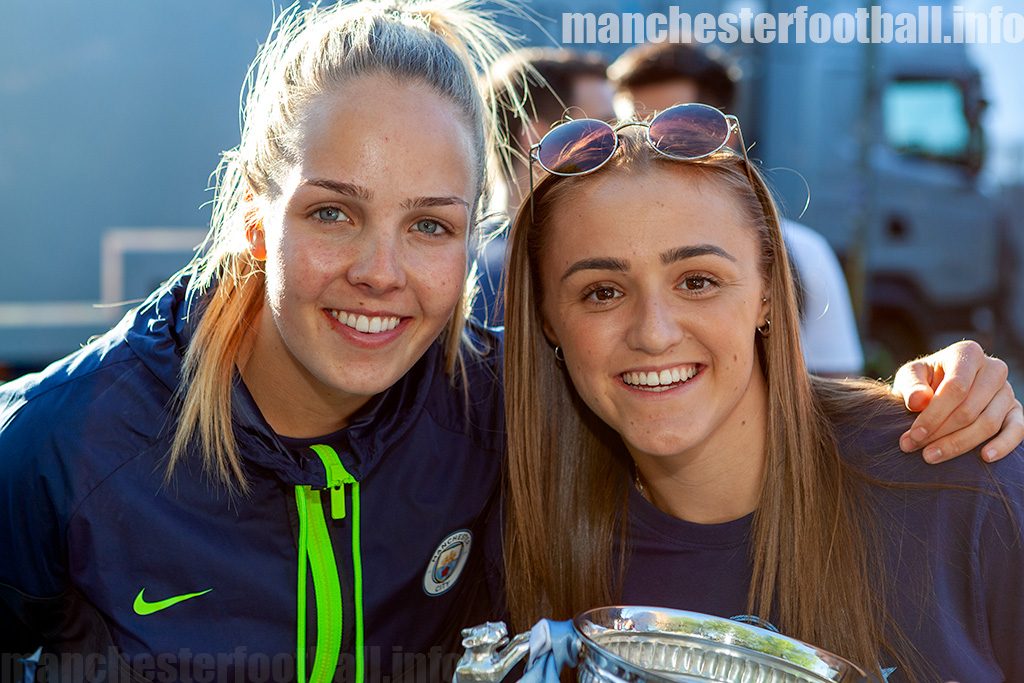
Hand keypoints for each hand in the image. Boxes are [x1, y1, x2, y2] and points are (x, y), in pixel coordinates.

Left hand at [892, 341, 1022, 462]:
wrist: (938, 387)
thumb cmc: (923, 381)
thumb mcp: (910, 377)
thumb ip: (911, 386)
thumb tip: (919, 401)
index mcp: (968, 353)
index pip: (955, 388)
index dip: (934, 414)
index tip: (914, 434)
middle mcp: (994, 368)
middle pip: (970, 409)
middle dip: (940, 432)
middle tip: (914, 446)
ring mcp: (1007, 390)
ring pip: (988, 423)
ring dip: (959, 444)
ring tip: (930, 455)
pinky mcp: (1016, 410)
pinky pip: (1017, 430)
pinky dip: (1003, 445)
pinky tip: (985, 457)